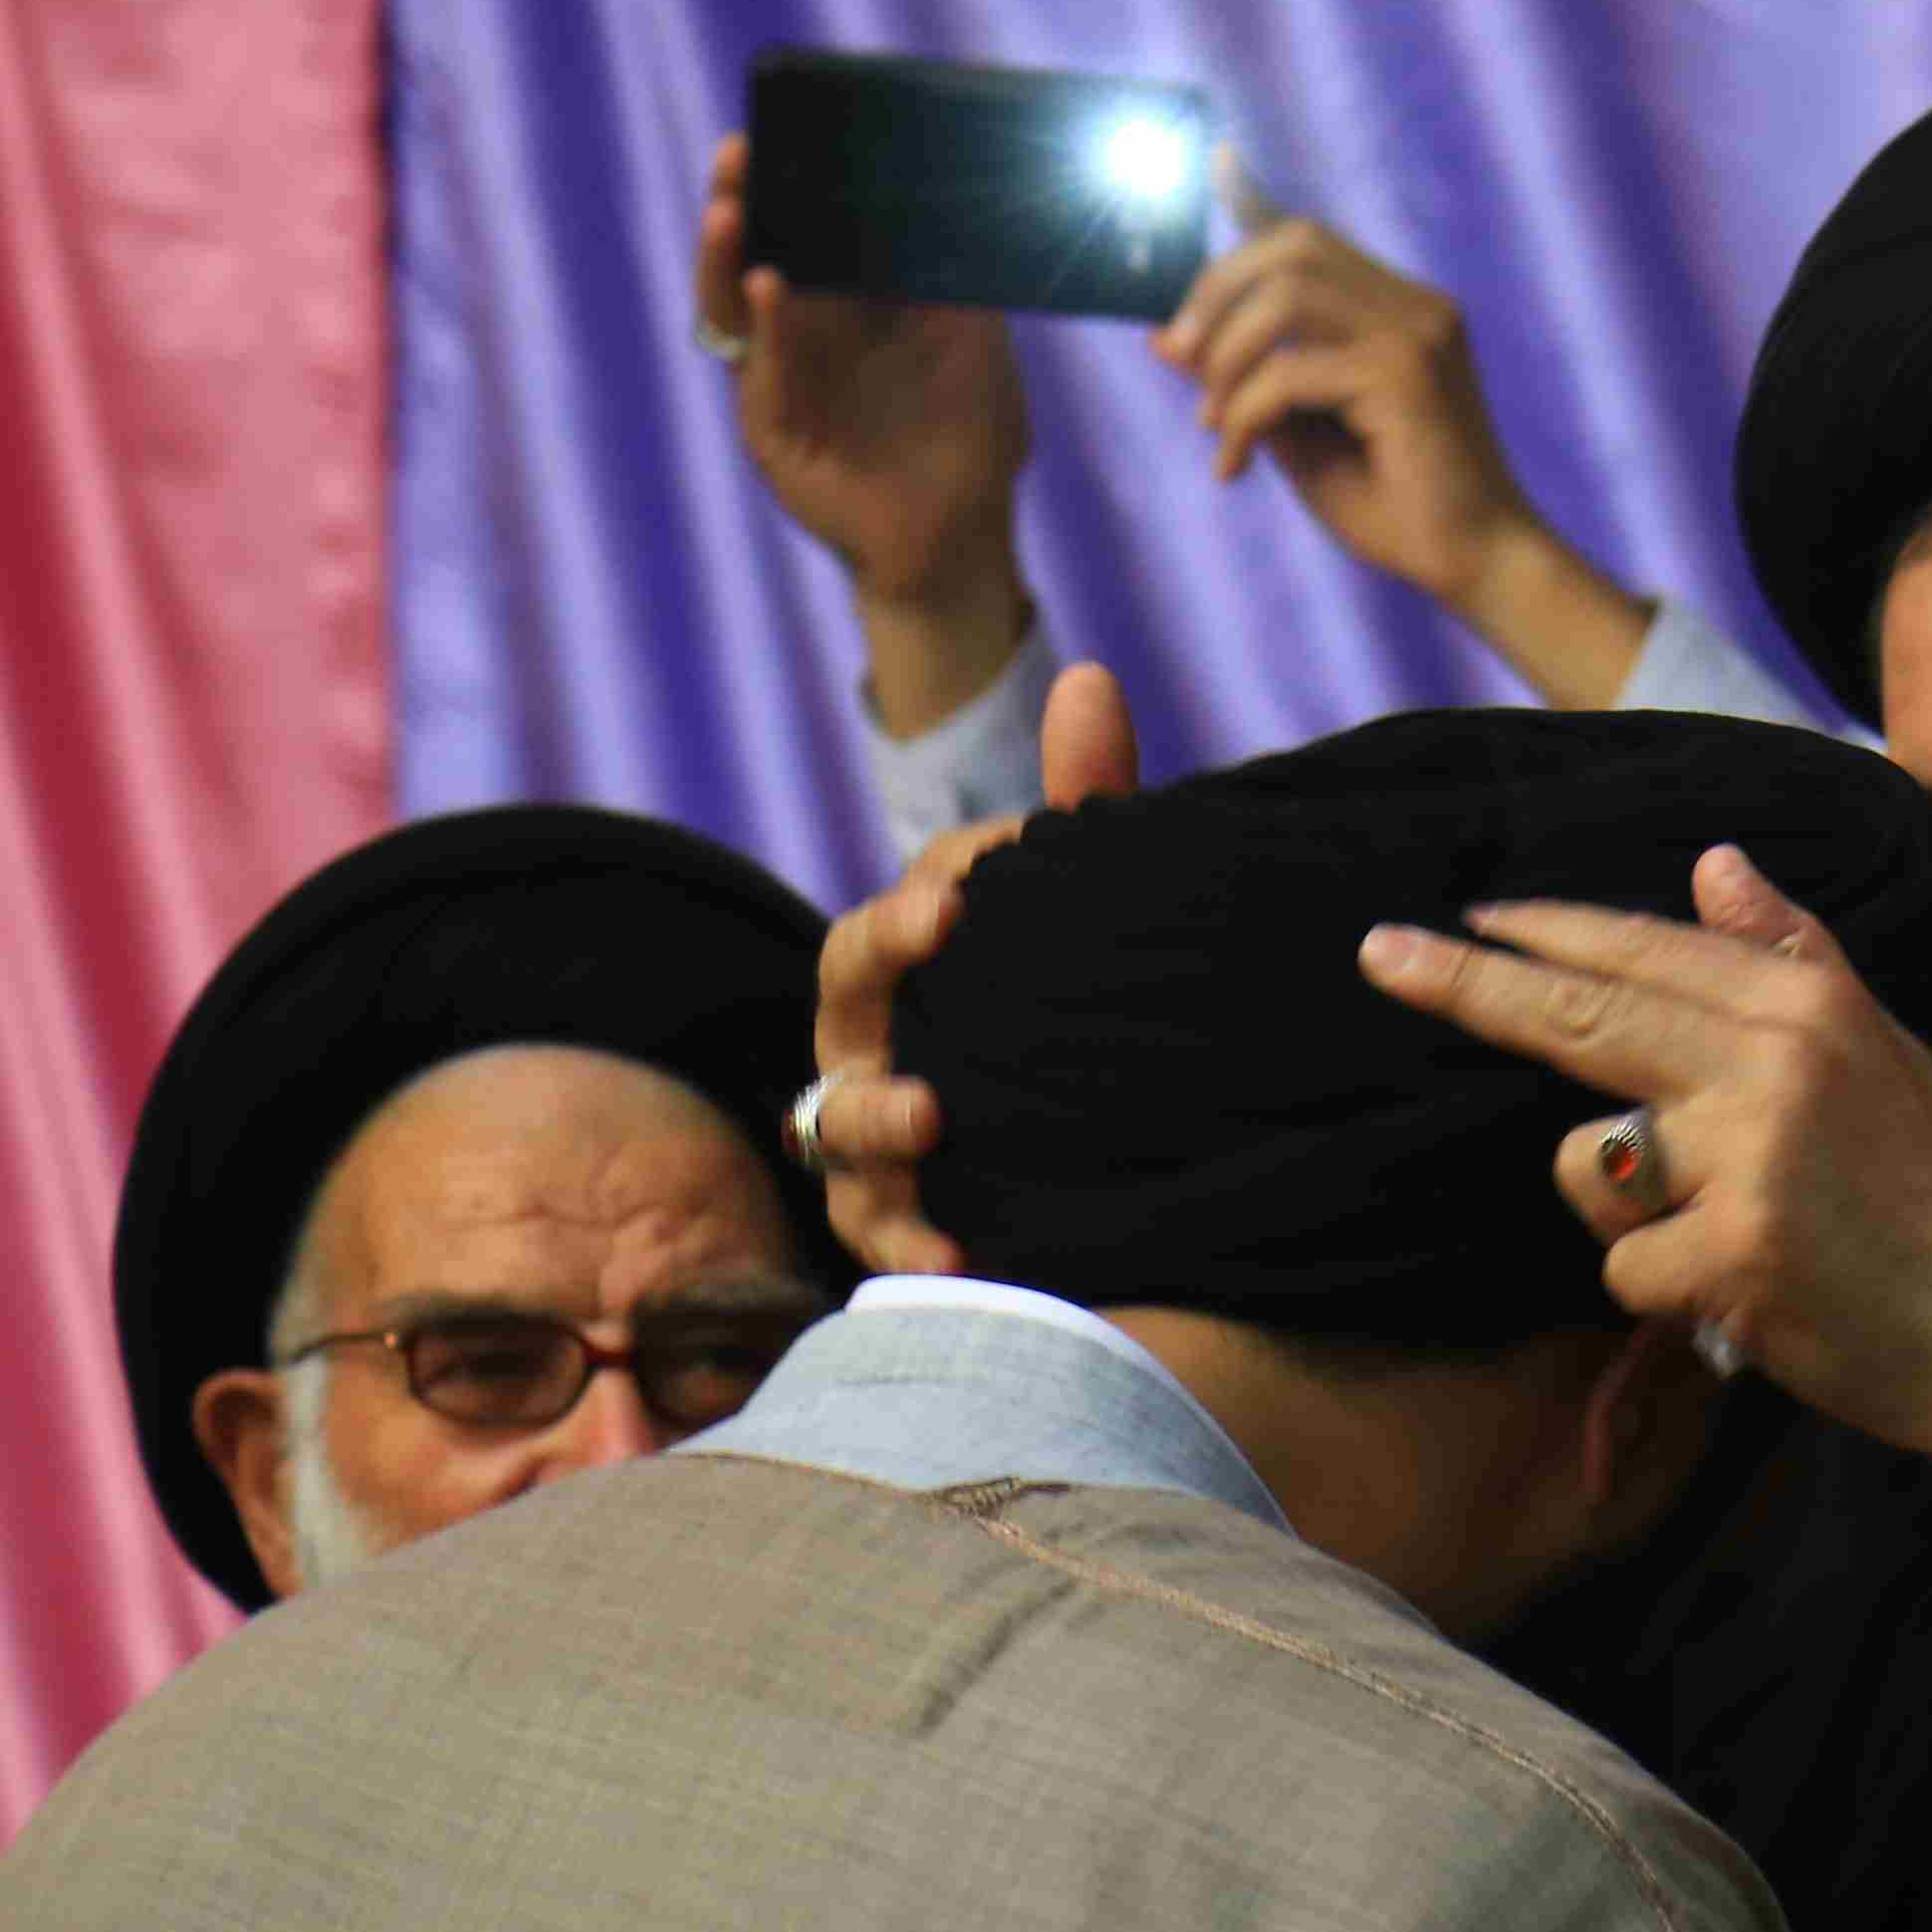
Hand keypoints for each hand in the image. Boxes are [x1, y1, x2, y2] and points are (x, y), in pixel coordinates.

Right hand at [695, 133, 1034, 731]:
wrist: (960, 540)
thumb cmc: (971, 438)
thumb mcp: (976, 344)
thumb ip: (957, 281)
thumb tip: (962, 201)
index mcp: (846, 304)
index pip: (803, 229)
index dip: (788, 184)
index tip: (782, 130)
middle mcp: (802, 332)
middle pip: (753, 253)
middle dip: (739, 202)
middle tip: (737, 152)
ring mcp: (780, 377)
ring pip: (735, 305)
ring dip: (727, 256)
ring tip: (730, 209)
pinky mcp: (772, 427)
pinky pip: (762, 371)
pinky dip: (769, 329)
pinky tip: (771, 288)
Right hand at [794, 663, 1140, 1274]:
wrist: (1092, 1175)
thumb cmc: (1062, 1025)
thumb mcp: (1082, 923)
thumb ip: (1083, 810)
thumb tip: (1093, 679)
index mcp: (912, 968)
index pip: (906, 907)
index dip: (942, 883)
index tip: (996, 867)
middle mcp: (871, 1043)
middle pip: (847, 982)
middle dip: (885, 951)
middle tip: (941, 921)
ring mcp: (873, 1137)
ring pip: (838, 1118)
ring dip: (880, 1111)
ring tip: (933, 1109)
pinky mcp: (896, 1227)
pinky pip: (882, 1238)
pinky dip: (914, 1243)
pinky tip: (959, 1252)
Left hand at [1152, 152, 1650, 704]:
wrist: (1478, 567)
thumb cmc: (1398, 509)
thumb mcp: (1302, 436)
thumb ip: (1247, 380)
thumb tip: (1164, 340)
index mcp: (1403, 311)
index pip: (1312, 236)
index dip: (1254, 196)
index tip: (1212, 159)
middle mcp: (1416, 307)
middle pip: (1290, 246)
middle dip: (1214, 294)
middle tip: (1180, 361)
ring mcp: (1418, 333)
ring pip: (1283, 296)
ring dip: (1224, 358)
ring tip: (1214, 423)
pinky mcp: (1406, 376)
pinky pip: (1287, 372)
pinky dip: (1243, 415)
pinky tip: (1235, 464)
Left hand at [1356, 851, 1931, 1601]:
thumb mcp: (1886, 1052)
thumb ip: (1794, 955)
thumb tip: (1714, 863)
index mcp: (1806, 1006)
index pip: (1644, 953)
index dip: (1542, 935)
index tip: (1461, 919)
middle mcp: (1773, 1062)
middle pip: (1582, 1016)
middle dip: (1470, 985)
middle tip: (1376, 952)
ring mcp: (1749, 1157)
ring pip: (1591, 1165)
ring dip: (1630, 1212)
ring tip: (1728, 1236)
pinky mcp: (1731, 1252)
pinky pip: (1624, 1267)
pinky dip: (1669, 1295)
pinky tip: (1745, 1297)